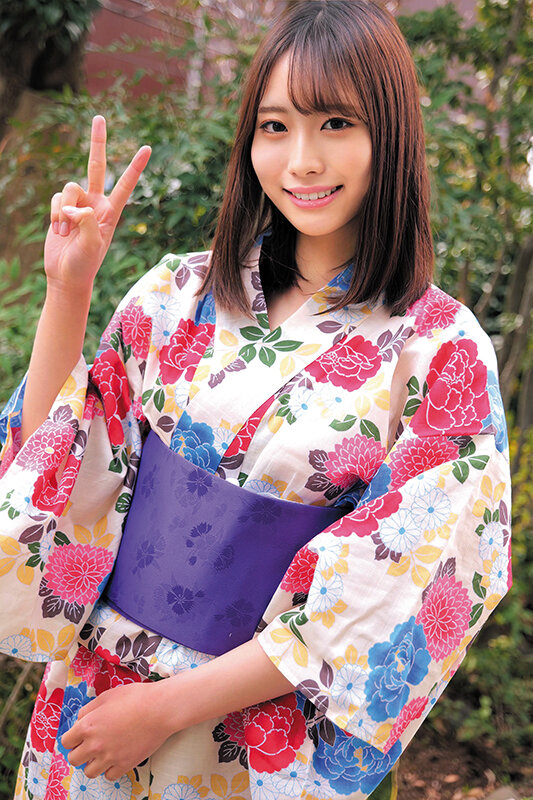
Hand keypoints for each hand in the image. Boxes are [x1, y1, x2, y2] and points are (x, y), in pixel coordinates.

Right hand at [44, 115, 150, 294]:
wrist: (66, 275)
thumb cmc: (84, 264)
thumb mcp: (92, 244)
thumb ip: (86, 221)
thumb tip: (74, 205)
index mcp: (112, 212)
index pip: (125, 184)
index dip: (135, 166)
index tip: (147, 148)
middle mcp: (96, 203)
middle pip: (96, 165)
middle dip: (98, 141)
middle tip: (100, 117)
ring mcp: (77, 204)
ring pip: (69, 187)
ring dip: (63, 210)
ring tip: (66, 232)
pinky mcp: (60, 207)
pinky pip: (56, 198)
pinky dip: (55, 213)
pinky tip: (58, 230)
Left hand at [61, 681, 171, 780]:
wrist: (159, 708)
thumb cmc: (135, 697)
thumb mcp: (107, 696)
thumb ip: (89, 709)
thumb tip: (80, 720)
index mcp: (87, 726)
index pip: (66, 742)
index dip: (72, 738)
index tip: (79, 737)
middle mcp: (95, 744)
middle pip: (74, 760)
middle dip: (80, 752)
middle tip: (90, 745)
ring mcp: (109, 757)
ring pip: (89, 772)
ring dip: (93, 763)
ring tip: (103, 753)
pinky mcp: (124, 765)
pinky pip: (109, 776)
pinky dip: (110, 769)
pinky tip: (116, 757)